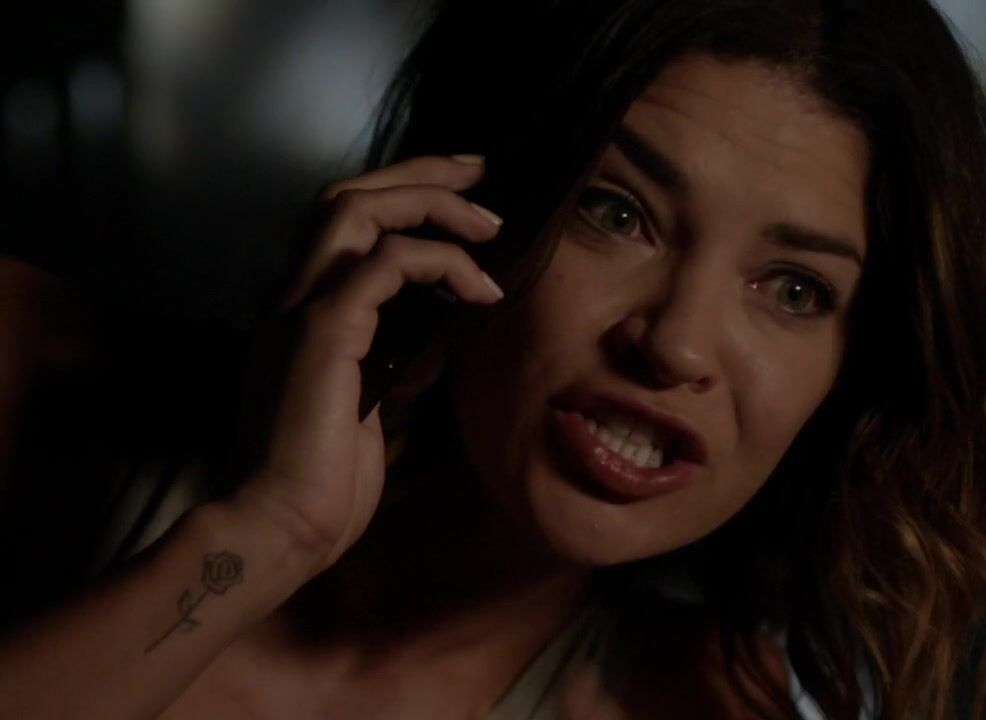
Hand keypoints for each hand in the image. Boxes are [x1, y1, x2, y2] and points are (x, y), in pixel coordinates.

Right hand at [233, 155, 504, 572]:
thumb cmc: (323, 481)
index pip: (346, 222)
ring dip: (429, 205)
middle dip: (421, 175)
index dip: (403, 192)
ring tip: (488, 226)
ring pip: (356, 212)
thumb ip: (391, 362)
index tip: (463, 190)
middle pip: (348, 196)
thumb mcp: (369, 406)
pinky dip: (439, 264)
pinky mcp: (322, 334)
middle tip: (480, 173)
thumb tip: (437, 341)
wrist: (281, 527)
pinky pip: (383, 266)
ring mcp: (302, 311)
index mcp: (304, 312)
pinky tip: (479, 289)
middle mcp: (294, 298)